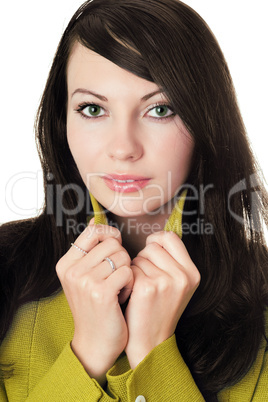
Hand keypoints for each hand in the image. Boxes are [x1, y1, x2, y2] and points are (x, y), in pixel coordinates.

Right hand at [56, 223, 132, 383]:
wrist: (95, 342)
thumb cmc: (95, 306)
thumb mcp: (84, 276)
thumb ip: (89, 250)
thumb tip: (96, 221)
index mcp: (66, 263)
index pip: (93, 231)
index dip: (110, 235)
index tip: (116, 248)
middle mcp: (72, 270)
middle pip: (111, 243)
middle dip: (121, 257)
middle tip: (116, 276)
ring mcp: (85, 282)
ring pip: (122, 256)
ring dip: (127, 271)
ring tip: (119, 287)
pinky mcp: (102, 293)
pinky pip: (128, 272)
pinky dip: (131, 283)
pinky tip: (123, 296)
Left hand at [125, 231, 199, 368]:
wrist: (150, 343)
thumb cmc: (159, 310)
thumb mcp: (177, 286)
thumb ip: (172, 261)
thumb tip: (155, 237)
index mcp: (192, 273)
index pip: (171, 237)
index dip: (156, 240)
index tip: (150, 251)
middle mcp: (182, 276)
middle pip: (153, 245)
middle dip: (144, 257)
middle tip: (145, 277)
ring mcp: (166, 282)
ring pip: (139, 257)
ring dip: (135, 268)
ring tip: (141, 287)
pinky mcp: (147, 288)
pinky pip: (130, 269)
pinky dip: (128, 278)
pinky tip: (132, 293)